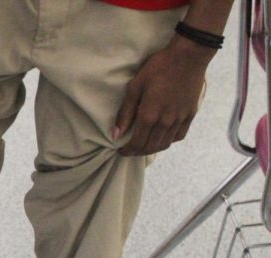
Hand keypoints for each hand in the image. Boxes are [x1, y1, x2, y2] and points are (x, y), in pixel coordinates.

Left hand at [114, 37, 212, 156]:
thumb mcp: (135, 87)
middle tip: (130, 150)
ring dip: (153, 148)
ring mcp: (180, 119)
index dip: (127, 151)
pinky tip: (162, 137)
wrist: (188, 56)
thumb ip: (125, 113)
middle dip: (138, 152)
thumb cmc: (158, 68)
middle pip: (150, 147)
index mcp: (149, 115)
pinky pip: (179, 135)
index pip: (136, 144)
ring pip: (165, 144)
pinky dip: (169, 140)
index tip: (121, 151)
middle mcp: (165, 121)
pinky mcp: (191, 113)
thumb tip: (115, 134)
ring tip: (144, 146)